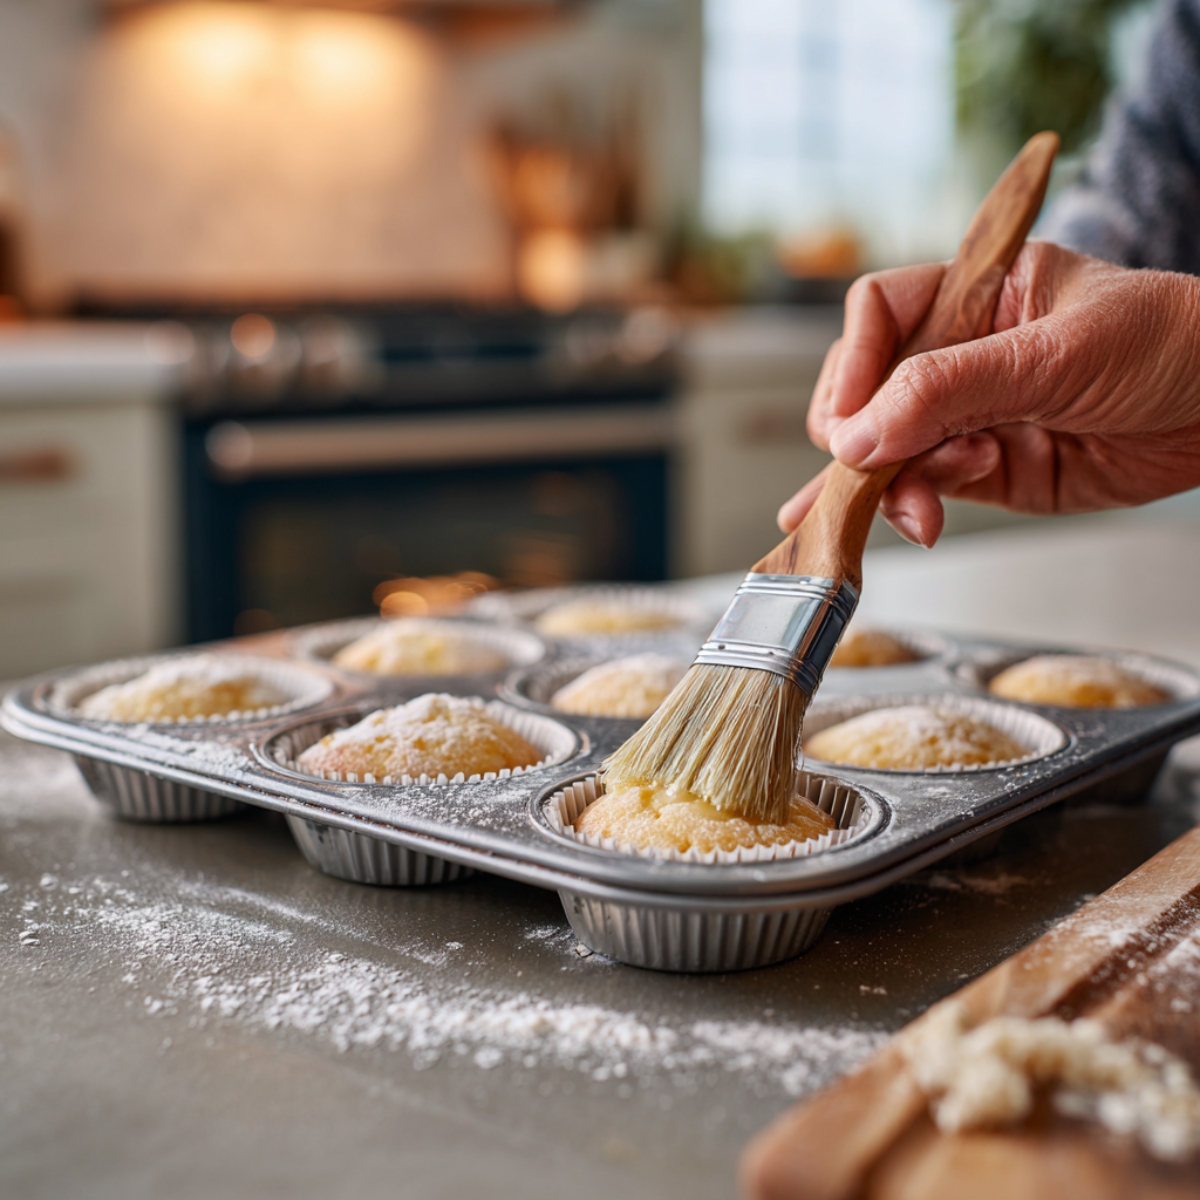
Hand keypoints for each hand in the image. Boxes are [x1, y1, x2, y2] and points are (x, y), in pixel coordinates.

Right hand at [777, 241, 1199, 545]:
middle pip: (868, 388)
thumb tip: (858, 438)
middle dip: (866, 435)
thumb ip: (949, 391)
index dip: (853, 362)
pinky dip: (912, 507)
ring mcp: (969, 414)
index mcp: (977, 293)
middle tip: (874, 469)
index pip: (879, 313)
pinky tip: (913, 520)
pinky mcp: (985, 469)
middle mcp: (962, 352)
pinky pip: (924, 487)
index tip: (848, 421)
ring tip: (927, 506)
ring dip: (895, 482)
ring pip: (888, 449)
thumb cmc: (1171, 346)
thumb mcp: (1055, 355)